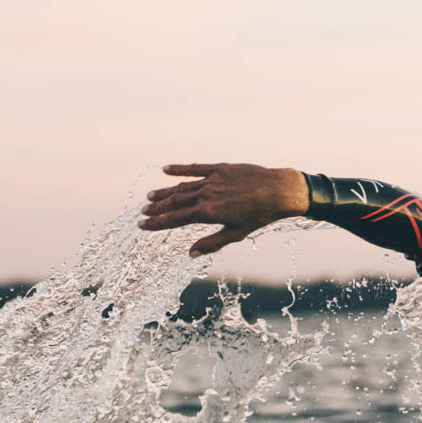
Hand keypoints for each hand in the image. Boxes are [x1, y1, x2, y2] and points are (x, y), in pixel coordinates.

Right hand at [137, 163, 310, 256]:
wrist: (279, 191)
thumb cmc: (260, 216)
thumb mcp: (236, 234)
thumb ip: (211, 243)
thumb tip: (190, 254)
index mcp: (208, 213)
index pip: (175, 219)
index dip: (157, 223)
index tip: (142, 226)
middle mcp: (206, 194)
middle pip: (174, 202)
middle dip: (157, 209)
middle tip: (141, 213)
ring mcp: (212, 180)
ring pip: (182, 186)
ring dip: (164, 192)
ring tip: (149, 197)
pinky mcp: (220, 168)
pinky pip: (195, 168)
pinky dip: (179, 169)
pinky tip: (166, 170)